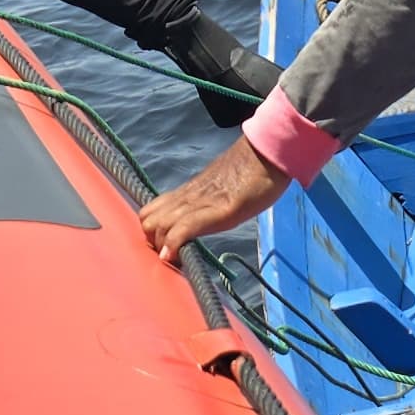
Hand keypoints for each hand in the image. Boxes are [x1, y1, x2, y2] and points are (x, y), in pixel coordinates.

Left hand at [140, 134, 295, 261]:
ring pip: (161, 223)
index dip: (150, 232)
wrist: (266, 154)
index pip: (151, 211)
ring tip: (170, 260)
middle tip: (168, 257)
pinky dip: (174, 242)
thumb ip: (207, 202)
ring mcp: (200, 201)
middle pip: (148, 219)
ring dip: (160, 245)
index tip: (161, 250)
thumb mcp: (220, 190)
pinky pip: (186, 226)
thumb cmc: (250, 172)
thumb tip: (203, 218)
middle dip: (151, 241)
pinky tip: (173, 256)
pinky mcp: (217, 209)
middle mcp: (188, 196)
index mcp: (188, 192)